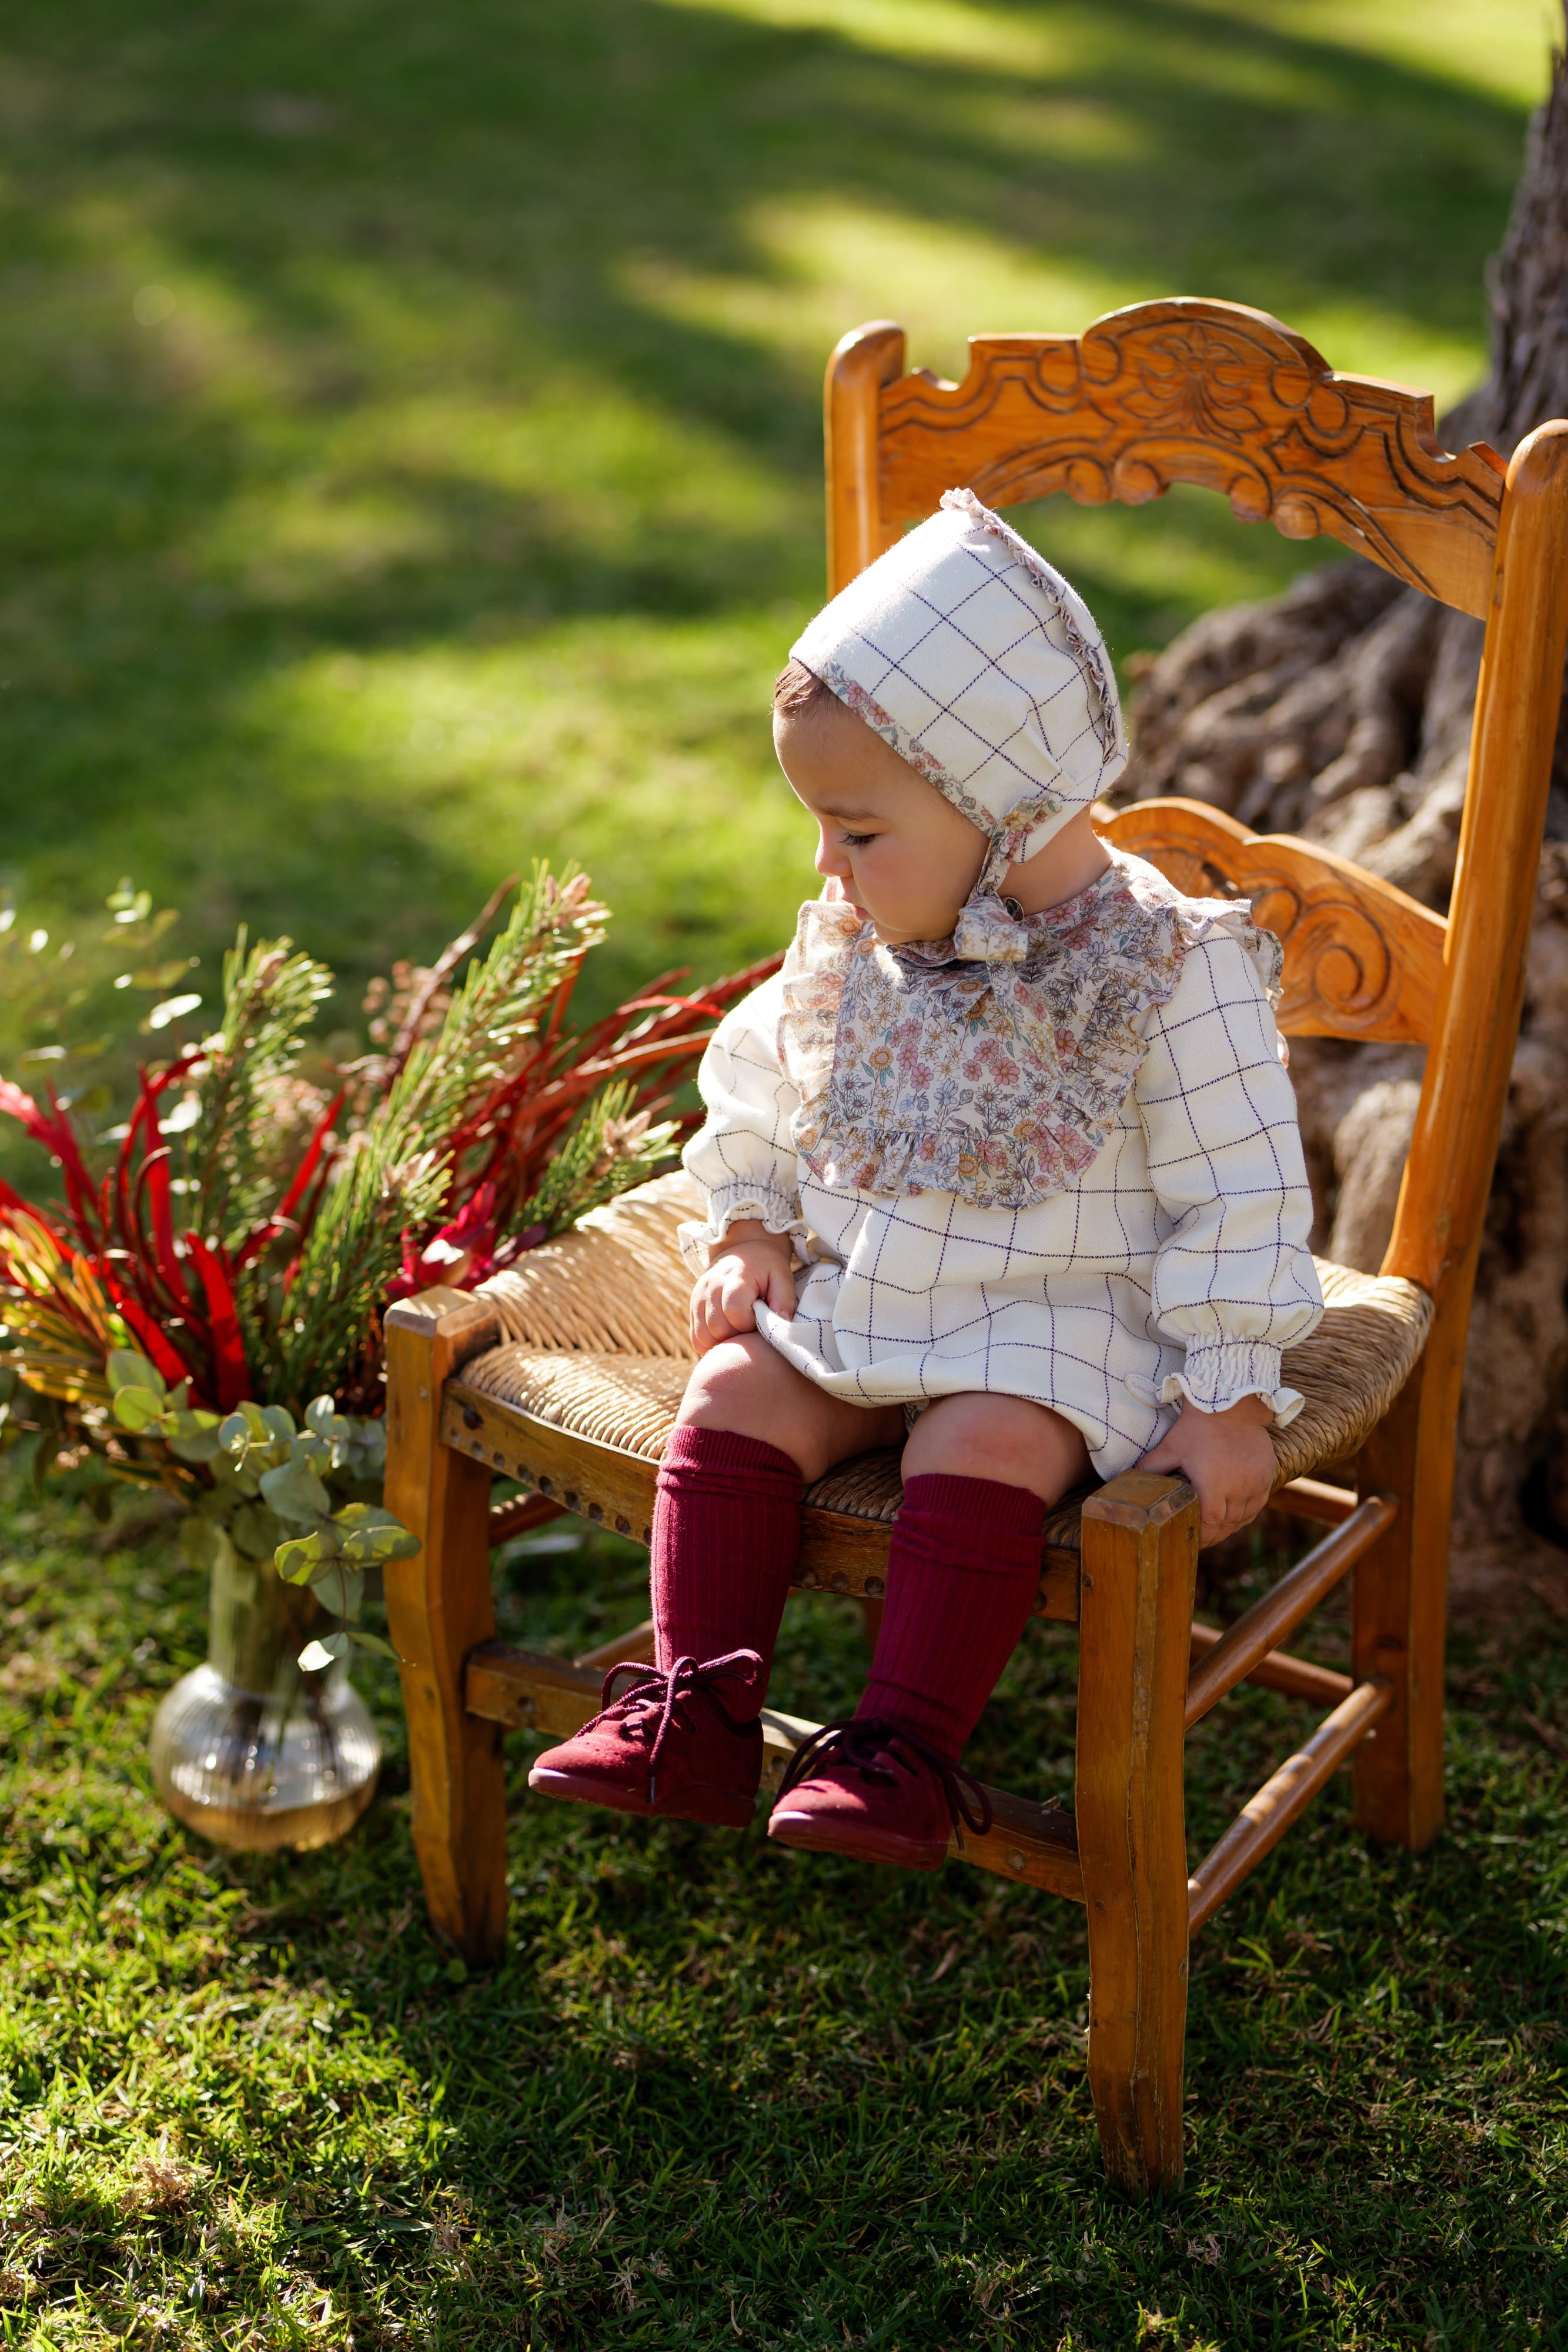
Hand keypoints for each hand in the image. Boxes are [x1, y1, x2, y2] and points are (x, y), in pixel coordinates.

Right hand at [689, 1224, 796, 1354]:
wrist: (743, 1251)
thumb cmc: (766, 1267)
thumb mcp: (782, 1277)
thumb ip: (784, 1301)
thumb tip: (783, 1324)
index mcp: (734, 1278)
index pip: (735, 1312)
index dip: (750, 1324)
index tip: (759, 1318)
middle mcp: (711, 1286)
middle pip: (717, 1327)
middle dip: (737, 1335)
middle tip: (750, 1326)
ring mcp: (698, 1296)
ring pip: (703, 1336)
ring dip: (722, 1341)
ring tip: (739, 1330)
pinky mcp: (693, 1306)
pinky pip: (695, 1337)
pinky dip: (709, 1343)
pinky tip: (725, 1337)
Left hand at [1139, 1393, 1275, 1547]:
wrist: (1231, 1404)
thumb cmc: (1198, 1426)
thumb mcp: (1171, 1448)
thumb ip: (1151, 1467)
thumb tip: (1128, 1479)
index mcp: (1213, 1486)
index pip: (1209, 1525)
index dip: (1201, 1537)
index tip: (1192, 1542)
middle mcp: (1238, 1489)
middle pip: (1226, 1525)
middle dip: (1213, 1535)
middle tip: (1202, 1539)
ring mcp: (1255, 1483)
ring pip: (1243, 1517)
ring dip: (1230, 1526)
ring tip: (1217, 1530)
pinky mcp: (1266, 1475)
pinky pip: (1258, 1504)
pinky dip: (1246, 1513)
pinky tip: (1236, 1515)